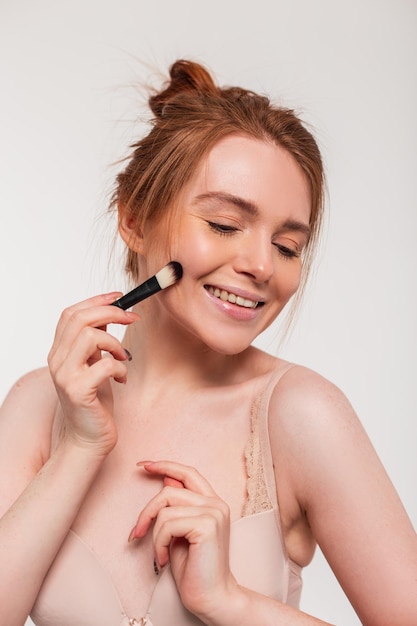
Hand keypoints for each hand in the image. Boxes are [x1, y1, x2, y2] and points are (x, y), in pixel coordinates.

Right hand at [47, 293, 138, 454]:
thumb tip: (110, 314)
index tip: (120, 297)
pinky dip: (120, 368)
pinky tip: (122, 379)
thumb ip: (94, 343)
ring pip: (90, 336)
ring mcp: (65, 376)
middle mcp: (56, 361)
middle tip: (132, 318)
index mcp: (59, 352)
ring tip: (123, 358)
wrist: (88, 440)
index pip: (70, 314)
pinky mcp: (79, 391)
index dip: (96, 300)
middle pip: (79, 319)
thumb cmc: (94, 403)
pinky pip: (105, 364)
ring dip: (116, 343)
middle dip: (111, 313)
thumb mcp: (93, 365)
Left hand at [129, 461, 238, 620]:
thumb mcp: (179, 532)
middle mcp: (216, 503)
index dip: (165, 465)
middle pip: (169, 490)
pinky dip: (158, 543)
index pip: (188, 473)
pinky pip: (167, 524)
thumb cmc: (194, 568)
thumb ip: (177, 506)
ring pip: (165, 508)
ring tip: (158, 553)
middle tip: (136, 533)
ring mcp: (213, 512)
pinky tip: (163, 558)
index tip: (143, 465)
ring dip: (154, 534)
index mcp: (212, 502)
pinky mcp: (207, 525)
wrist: (211, 597)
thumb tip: (166, 481)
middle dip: (147, 512)